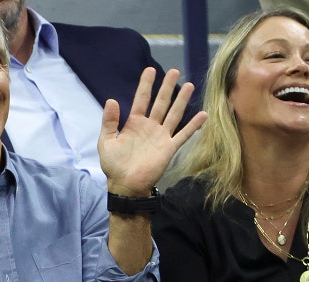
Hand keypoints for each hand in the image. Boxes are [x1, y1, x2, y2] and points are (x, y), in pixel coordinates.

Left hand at [98, 67, 206, 195]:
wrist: (126, 185)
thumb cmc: (114, 165)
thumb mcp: (106, 141)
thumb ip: (109, 122)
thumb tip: (111, 99)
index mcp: (134, 123)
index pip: (141, 99)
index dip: (145, 85)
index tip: (150, 70)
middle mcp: (150, 126)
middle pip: (160, 102)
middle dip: (167, 87)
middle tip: (174, 71)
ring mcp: (161, 136)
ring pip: (173, 114)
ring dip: (181, 100)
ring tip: (189, 85)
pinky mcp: (169, 148)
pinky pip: (183, 135)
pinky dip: (193, 125)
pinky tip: (203, 114)